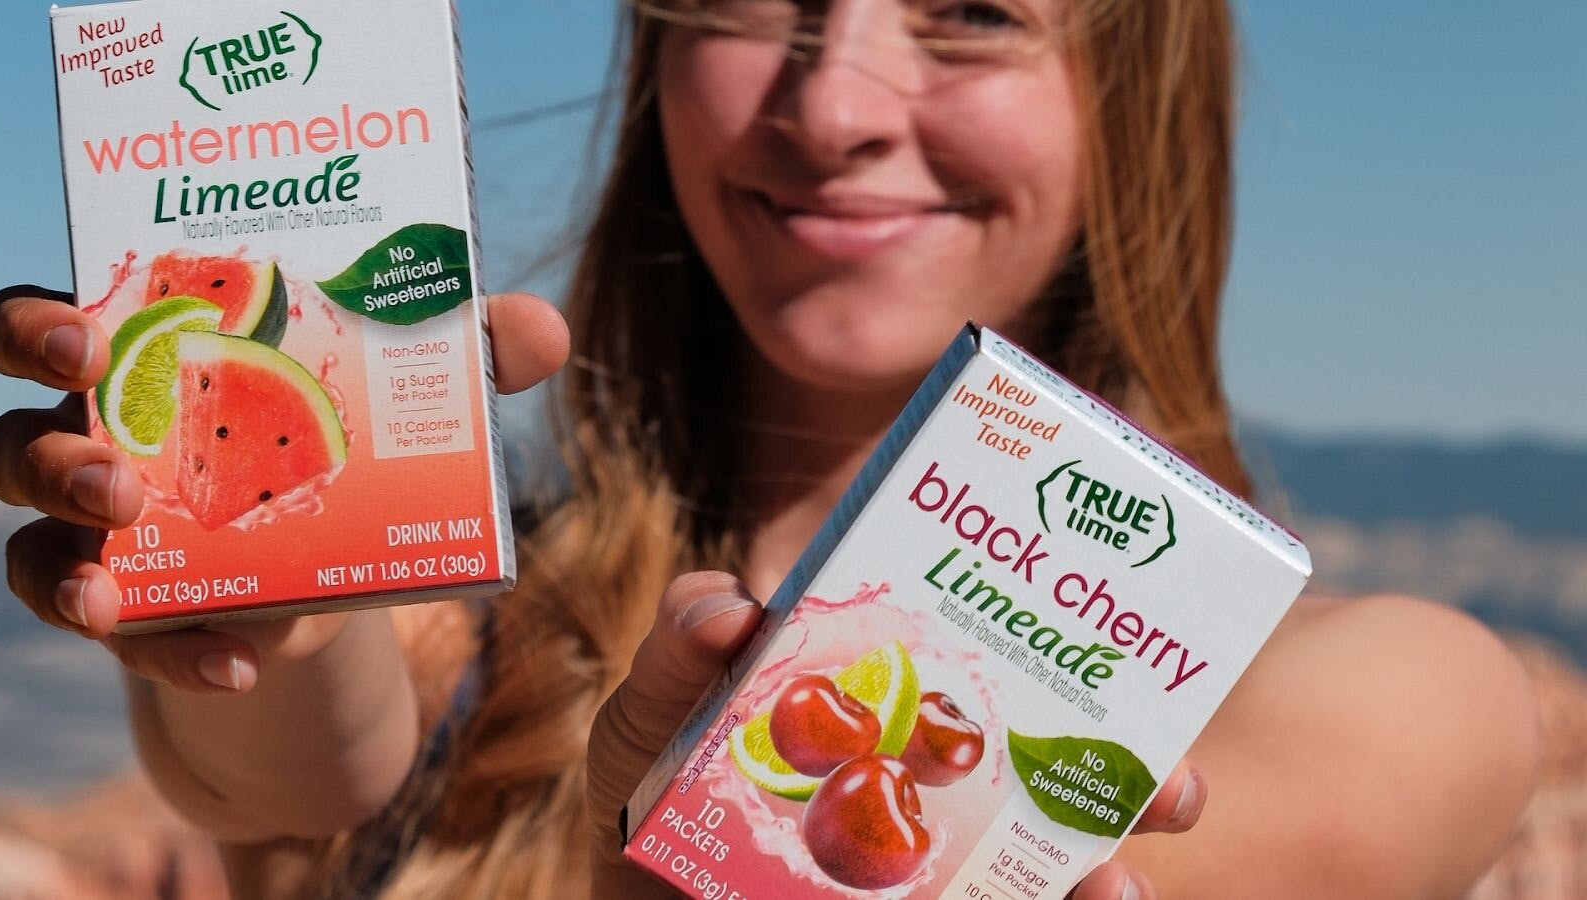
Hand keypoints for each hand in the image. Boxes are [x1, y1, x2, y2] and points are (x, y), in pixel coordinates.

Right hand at [0, 285, 568, 691]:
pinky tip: (240, 664)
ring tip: (129, 576)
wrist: (340, 566)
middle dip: (46, 452)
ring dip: (74, 560)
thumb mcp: (402, 398)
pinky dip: (180, 657)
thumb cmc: (346, 446)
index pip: (47, 328)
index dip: (37, 326)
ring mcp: (106, 546)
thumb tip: (546, 327)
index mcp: (145, 370)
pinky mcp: (143, 622)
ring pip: (32, 551)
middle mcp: (98, 448)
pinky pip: (129, 646)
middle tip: (112, 463)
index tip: (87, 331)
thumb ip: (465, 357)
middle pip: (13, 441)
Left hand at [585, 572, 1207, 898]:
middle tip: (1174, 787)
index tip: (1133, 654)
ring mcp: (944, 870)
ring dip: (1111, 880)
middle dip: (1139, 785)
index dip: (1078, 670)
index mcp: (900, 720)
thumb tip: (734, 609)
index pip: (1008, 684)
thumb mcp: (651, 722)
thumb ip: (677, 659)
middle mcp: (942, 799)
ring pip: (1058, 873)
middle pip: (1067, 785)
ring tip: (1120, 887)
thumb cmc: (652, 804)